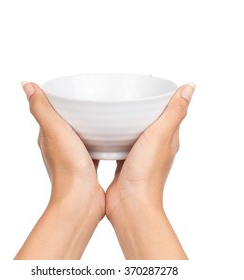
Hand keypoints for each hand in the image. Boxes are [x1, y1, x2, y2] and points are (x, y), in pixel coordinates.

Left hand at [15, 82, 104, 258]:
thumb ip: (42, 108)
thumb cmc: (69, 168)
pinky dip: (97, 139)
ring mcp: (73, 156)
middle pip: (67, 122)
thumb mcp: (54, 131)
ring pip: (80, 134)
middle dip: (77, 110)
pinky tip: (108, 136)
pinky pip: (91, 146)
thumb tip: (26, 85)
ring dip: (88, 124)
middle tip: (92, 98)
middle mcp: (59, 146)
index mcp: (49, 136)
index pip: (51, 112)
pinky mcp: (86, 164)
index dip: (59, 100)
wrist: (81, 199)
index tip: (72, 90)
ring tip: (102, 113)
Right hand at [106, 84, 194, 258]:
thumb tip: (190, 88)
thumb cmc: (145, 174)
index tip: (148, 86)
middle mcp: (155, 146)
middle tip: (126, 94)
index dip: (161, 99)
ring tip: (113, 108)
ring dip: (127, 121)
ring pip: (134, 132)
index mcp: (167, 138)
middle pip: (149, 121)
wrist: (129, 204)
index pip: (168, 112)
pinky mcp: (125, 161)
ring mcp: (139, 154)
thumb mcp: (161, 136)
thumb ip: (174, 112)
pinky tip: (105, 130)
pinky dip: (116, 135)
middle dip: (140, 107)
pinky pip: (121, 143)